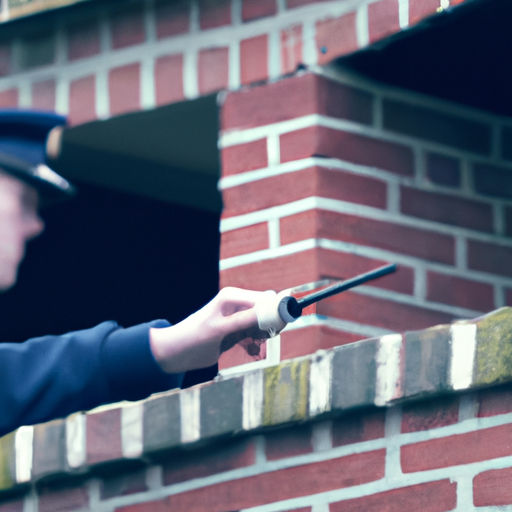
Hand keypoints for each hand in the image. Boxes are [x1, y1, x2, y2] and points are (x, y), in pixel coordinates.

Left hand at [149, 287, 269, 373]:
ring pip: (263, 323)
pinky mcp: (236, 329)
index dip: (276, 312)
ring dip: (263, 335)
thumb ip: (244, 320)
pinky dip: (256, 341)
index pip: (264, 299)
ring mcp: (237, 316)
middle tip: (265, 339)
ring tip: (253, 345)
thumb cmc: (194, 338)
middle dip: (270, 325)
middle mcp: (236, 303)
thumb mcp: (220, 330)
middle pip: (267, 310)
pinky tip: (250, 349)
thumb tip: (270, 312)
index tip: (281, 327)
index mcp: (232, 297)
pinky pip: (255, 333)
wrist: (175, 352)